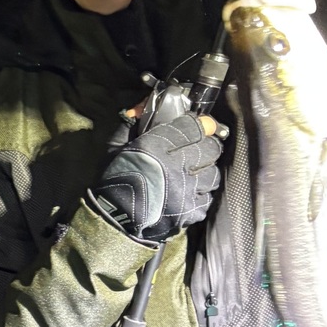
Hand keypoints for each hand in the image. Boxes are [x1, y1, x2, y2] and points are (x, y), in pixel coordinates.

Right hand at [90, 114, 221, 242]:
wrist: (114, 220)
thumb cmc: (115, 180)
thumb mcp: (116, 145)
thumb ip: (133, 123)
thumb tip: (143, 105)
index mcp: (155, 149)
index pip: (192, 127)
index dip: (200, 124)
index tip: (201, 124)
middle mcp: (175, 169)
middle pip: (210, 149)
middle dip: (205, 146)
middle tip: (195, 150)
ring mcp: (186, 192)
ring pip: (212, 174)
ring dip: (204, 172)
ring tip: (190, 174)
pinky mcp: (191, 212)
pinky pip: (207, 197)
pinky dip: (200, 194)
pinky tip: (187, 193)